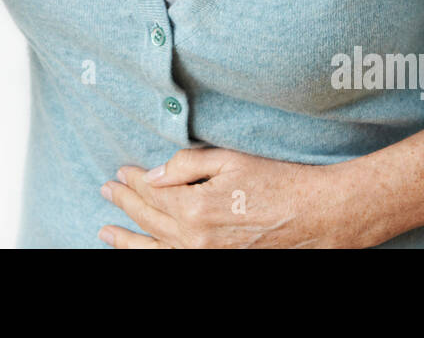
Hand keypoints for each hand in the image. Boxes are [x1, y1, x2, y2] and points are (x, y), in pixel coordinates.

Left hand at [98, 147, 373, 248]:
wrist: (317, 216)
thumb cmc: (278, 181)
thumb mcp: (230, 160)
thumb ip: (186, 165)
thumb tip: (152, 174)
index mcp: (196, 208)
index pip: (152, 193)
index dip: (133, 180)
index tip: (121, 171)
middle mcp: (196, 240)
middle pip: (149, 221)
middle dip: (125, 205)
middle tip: (106, 191)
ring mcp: (207, 257)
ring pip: (156, 249)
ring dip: (128, 240)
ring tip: (106, 232)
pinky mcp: (220, 263)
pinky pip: (176, 262)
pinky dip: (155, 256)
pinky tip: (144, 251)